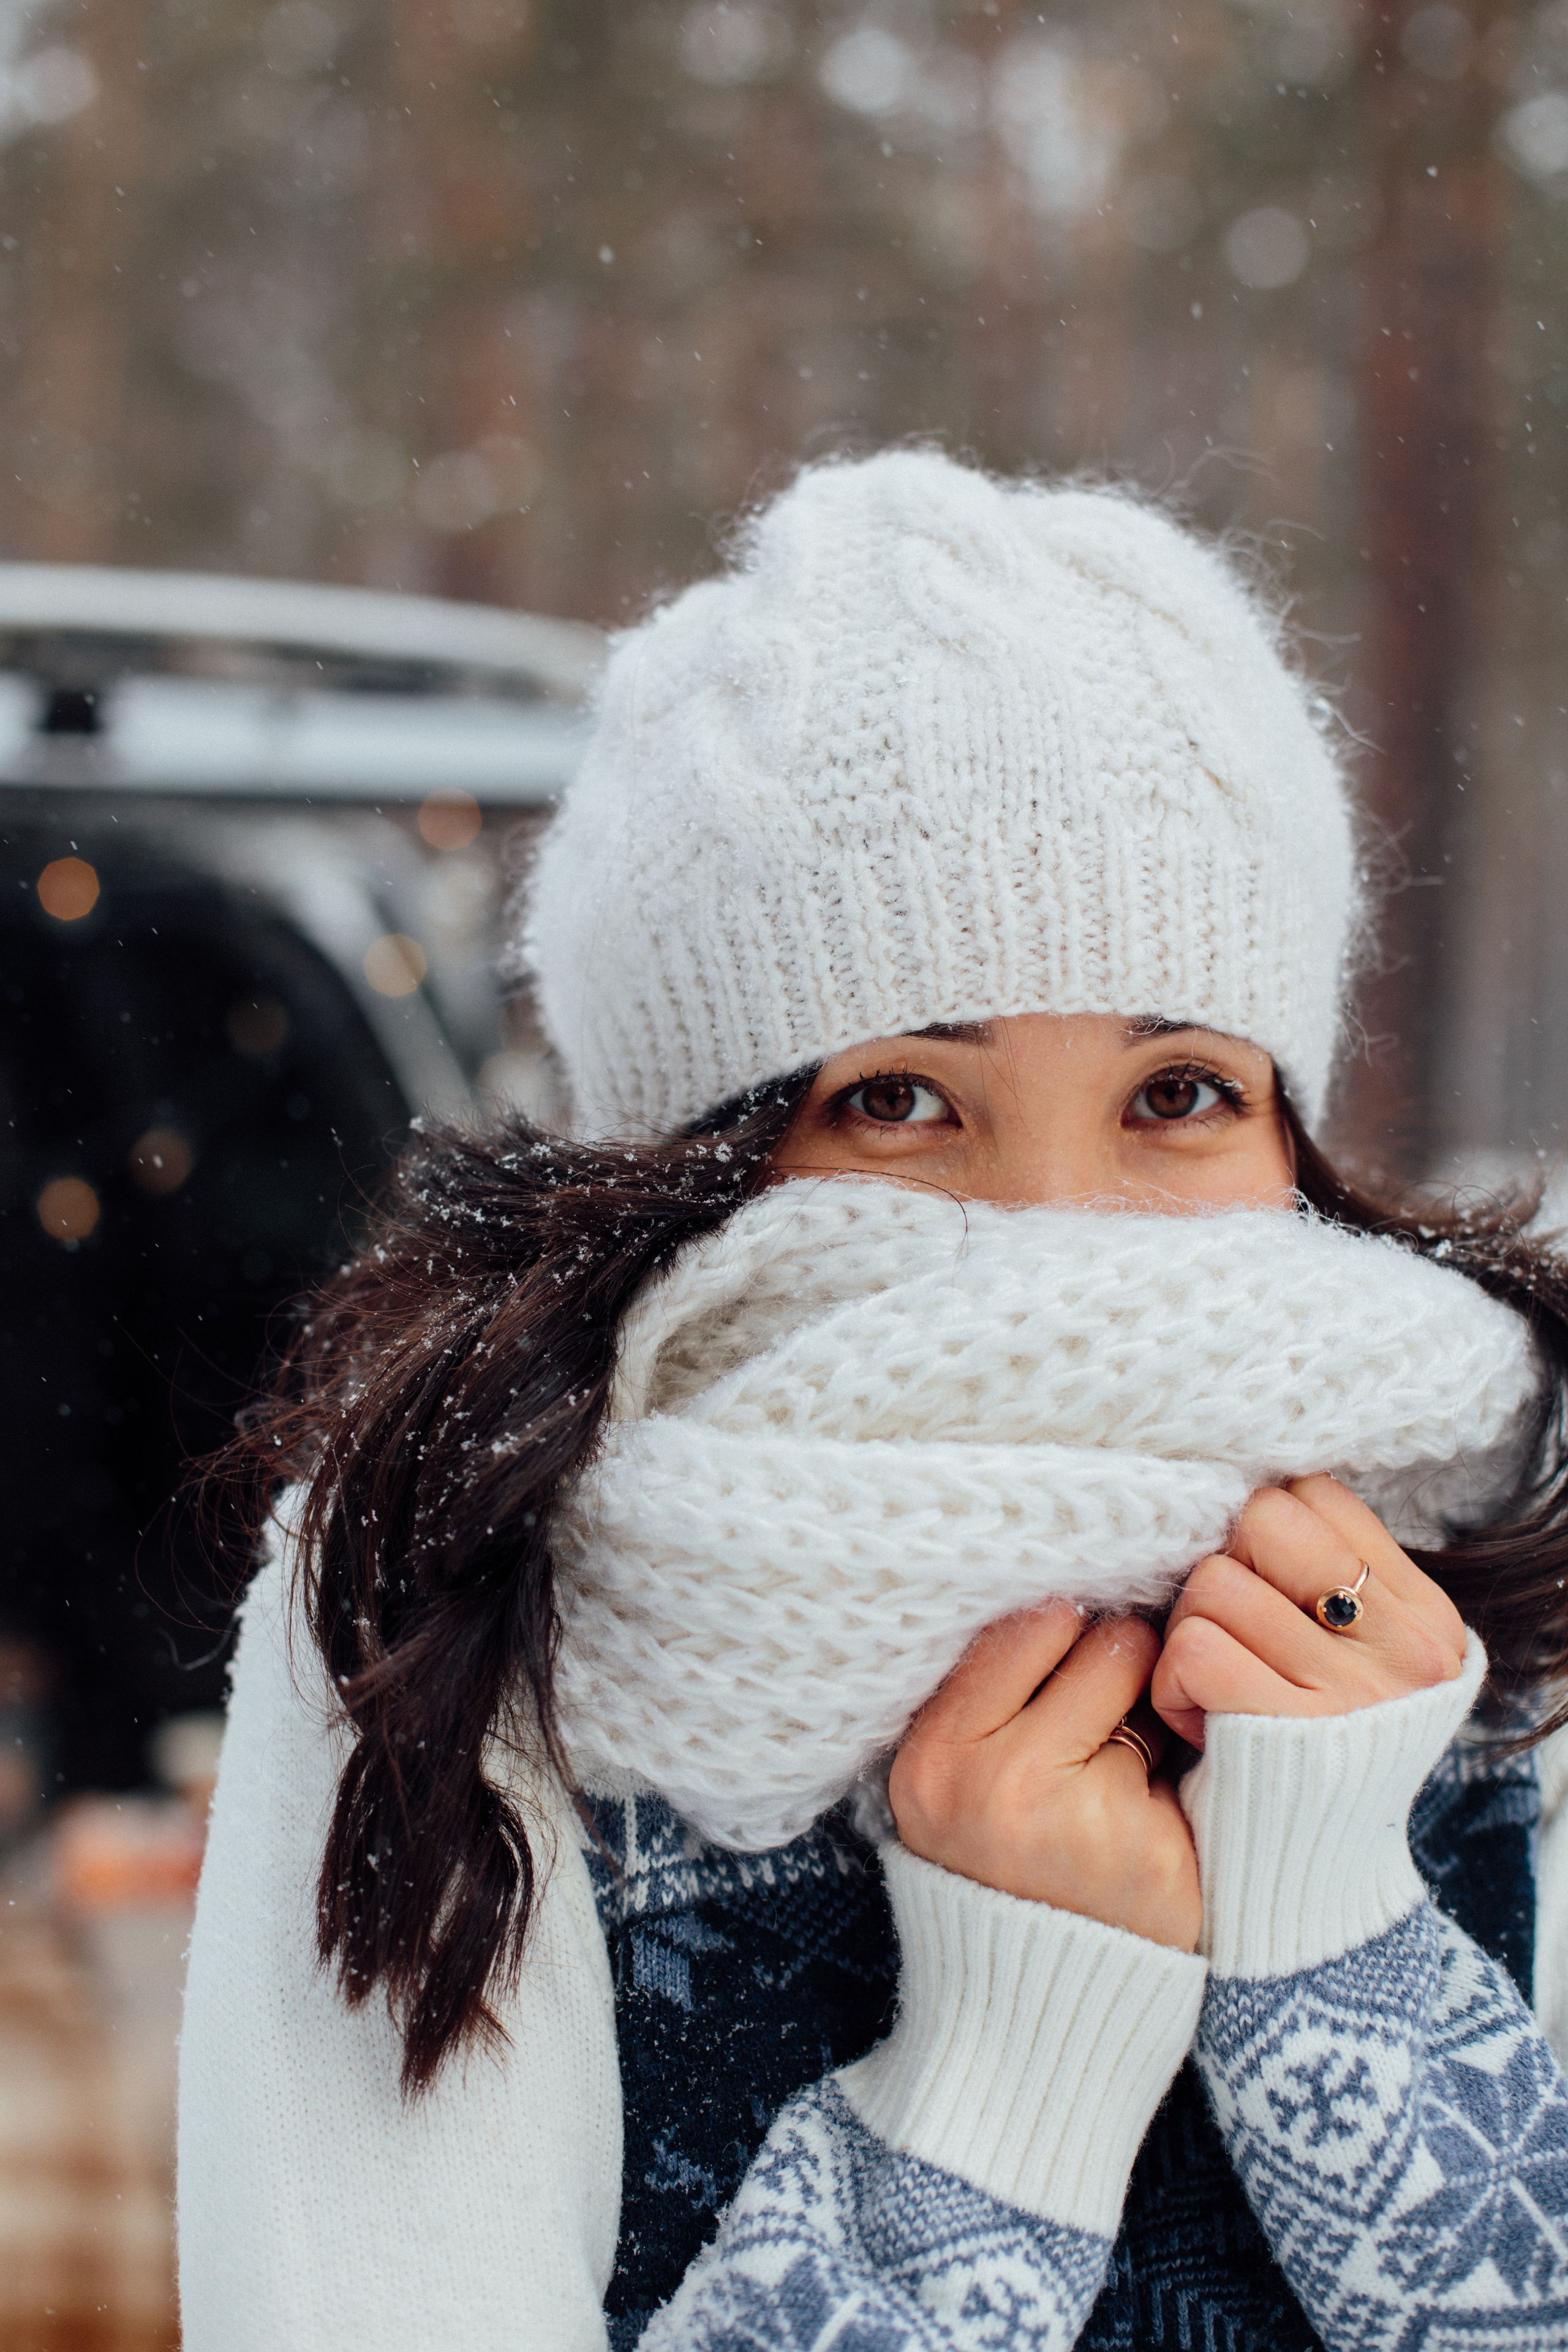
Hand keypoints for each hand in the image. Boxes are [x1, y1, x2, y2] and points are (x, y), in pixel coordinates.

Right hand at [889, 1604, 1200, 1950]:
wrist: (1037, 2016)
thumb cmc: (1007, 1867)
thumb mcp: (962, 1775)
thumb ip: (1006, 1686)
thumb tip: (1095, 1580)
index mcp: (937, 1754)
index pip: (1034, 1621)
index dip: (1070, 1634)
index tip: (1073, 1666)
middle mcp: (998, 1782)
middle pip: (1107, 1642)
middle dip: (1124, 1671)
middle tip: (1108, 1729)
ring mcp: (1079, 1821)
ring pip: (1159, 1692)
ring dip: (1159, 1718)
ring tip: (1129, 1778)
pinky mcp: (1151, 1855)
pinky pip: (1192, 1758)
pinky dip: (1186, 1776)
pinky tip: (1162, 1822)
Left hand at [1151, 1474, 1466, 1749]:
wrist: (1304, 1884)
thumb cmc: (1304, 1750)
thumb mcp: (1352, 1659)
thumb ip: (1323, 1578)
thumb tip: (1245, 1493)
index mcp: (1427, 1622)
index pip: (1316, 1498)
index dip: (1265, 1538)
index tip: (1269, 1601)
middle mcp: (1406, 1653)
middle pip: (1262, 1522)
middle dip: (1225, 1570)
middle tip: (1234, 1638)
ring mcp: (1349, 1692)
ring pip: (1212, 1585)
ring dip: (1190, 1634)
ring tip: (1218, 1689)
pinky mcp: (1281, 1731)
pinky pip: (1190, 1650)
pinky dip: (1171, 1686)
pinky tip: (1198, 1722)